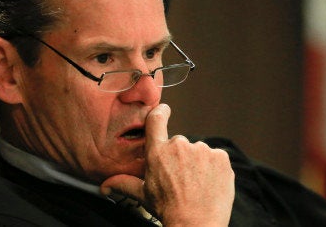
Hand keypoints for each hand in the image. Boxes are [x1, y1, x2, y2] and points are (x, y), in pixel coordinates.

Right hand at [100, 104, 234, 225]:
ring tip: (195, 184)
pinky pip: (216, 157)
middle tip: (180, 178)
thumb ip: (123, 183)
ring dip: (198, 163)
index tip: (164, 111)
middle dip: (180, 158)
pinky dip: (214, 168)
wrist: (196, 223)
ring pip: (199, 151)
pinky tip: (208, 183)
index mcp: (158, 152)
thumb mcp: (143, 195)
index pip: (156, 119)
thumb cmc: (169, 209)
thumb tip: (105, 186)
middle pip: (179, 144)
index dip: (160, 112)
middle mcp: (179, 146)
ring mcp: (202, 150)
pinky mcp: (220, 157)